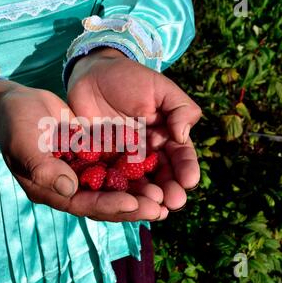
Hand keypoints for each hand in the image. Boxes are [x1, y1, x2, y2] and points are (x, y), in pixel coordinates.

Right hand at [0, 80, 163, 221]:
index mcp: (51, 189)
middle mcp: (69, 186)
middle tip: (161, 207)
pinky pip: (114, 165)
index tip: (135, 204)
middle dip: (132, 205)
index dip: (110, 205)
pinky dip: (133, 169)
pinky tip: (156, 169)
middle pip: (105, 200)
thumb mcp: (25, 143)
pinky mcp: (91, 156)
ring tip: (164, 195)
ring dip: (138, 191)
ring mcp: (81, 171)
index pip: (84, 203)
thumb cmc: (16, 122)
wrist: (18, 103)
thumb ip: (44, 167)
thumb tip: (70, 189)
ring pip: (114, 186)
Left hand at [68, 48, 201, 218]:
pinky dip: (115, 191)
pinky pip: (107, 179)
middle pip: (160, 177)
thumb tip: (183, 136)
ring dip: (144, 197)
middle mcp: (146, 154)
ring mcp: (122, 160)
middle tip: (172, 202)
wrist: (92, 74)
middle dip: (168, 190)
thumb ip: (179, 109)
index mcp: (165, 138)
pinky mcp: (99, 162)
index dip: (185, 169)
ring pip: (136, 183)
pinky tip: (120, 201)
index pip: (179, 157)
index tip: (189, 181)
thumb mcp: (160, 89)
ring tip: (151, 207)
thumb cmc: (130, 79)